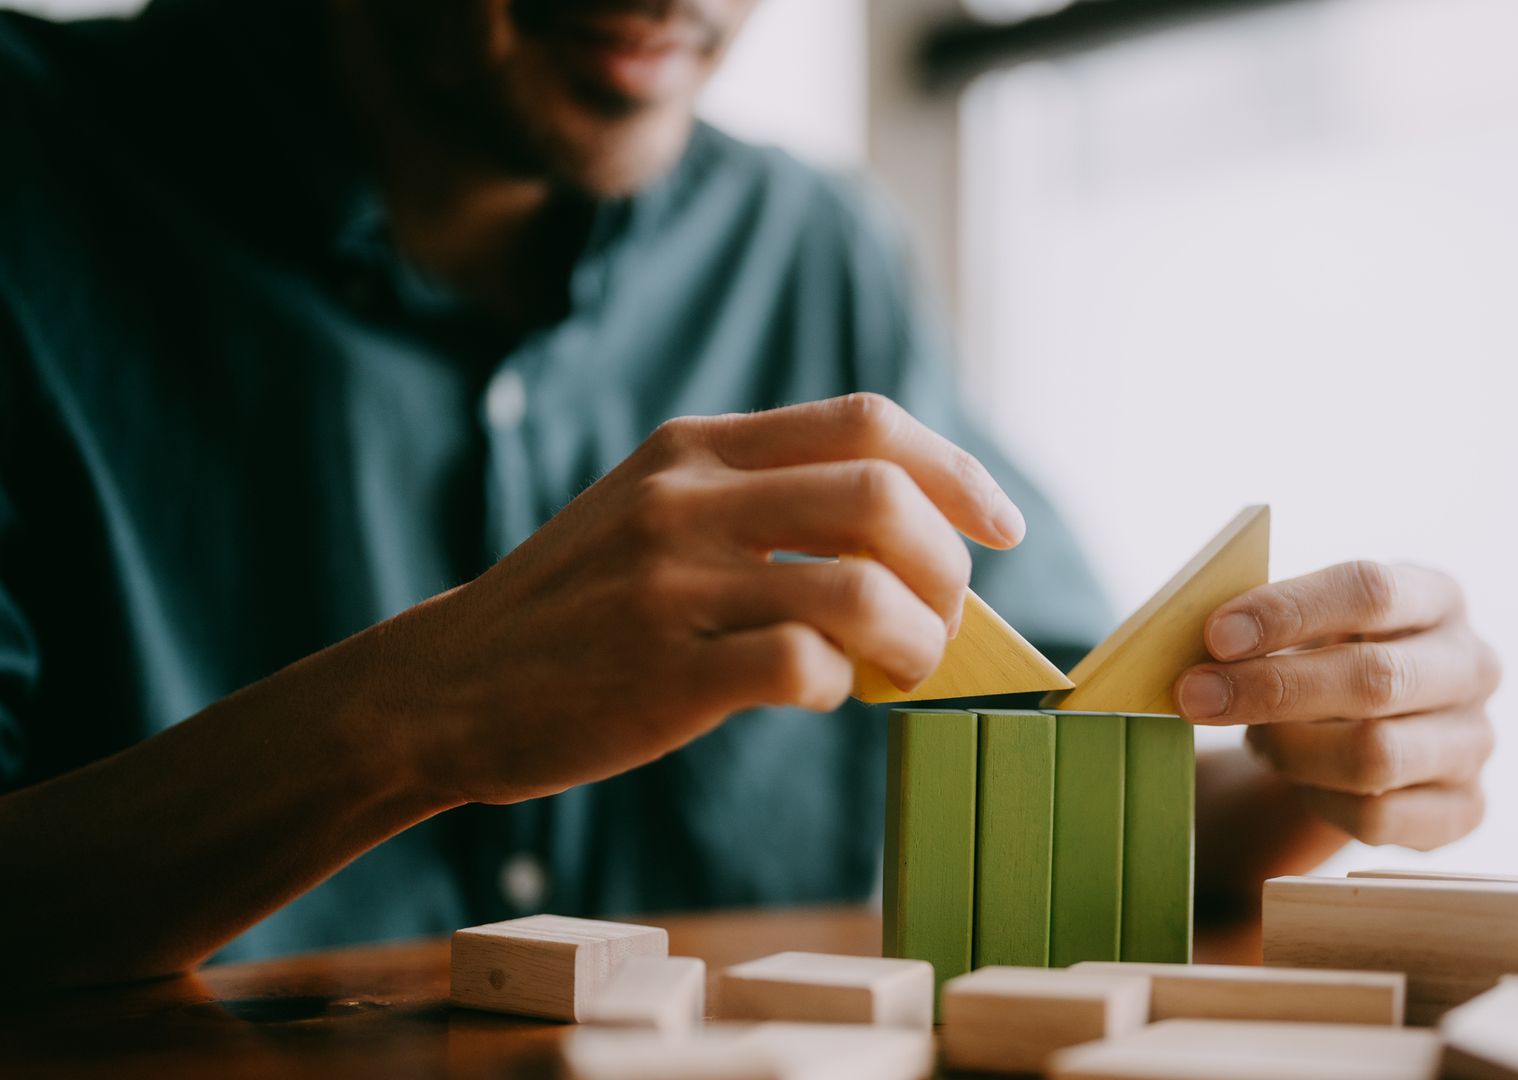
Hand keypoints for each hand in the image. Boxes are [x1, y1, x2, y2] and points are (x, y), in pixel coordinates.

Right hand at [378, 393, 1024, 805]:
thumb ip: (762, 501)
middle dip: (947, 564)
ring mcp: (673, 583)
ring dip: (915, 637)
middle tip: (946, 617)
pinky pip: (805, 666)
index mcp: (697, 447)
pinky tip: (822, 695)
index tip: (1000, 527)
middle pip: (881, 496)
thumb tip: (910, 539)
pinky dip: (843, 685)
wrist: (446, 687)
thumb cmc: (578, 608)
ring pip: (860, 586)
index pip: (868, 424)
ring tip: (906, 667)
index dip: (957, 470)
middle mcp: (688, 498)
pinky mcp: (665, 671)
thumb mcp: (654, 510)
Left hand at [1177, 561, 1499, 850]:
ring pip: (1376, 756)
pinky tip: (1299, 781)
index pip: (1369, 591)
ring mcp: (1475, 741)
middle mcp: (1471, 666)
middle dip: (1273, 689)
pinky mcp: (1465, 809)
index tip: (1217, 635)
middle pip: (1375, 678)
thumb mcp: (1305, 626)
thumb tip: (1199, 650)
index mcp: (1435, 597)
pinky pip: (1378, 818)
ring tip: (1257, 739)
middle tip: (1195, 695)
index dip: (1288, 612)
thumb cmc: (1324, 660)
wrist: (1366, 731)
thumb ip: (1262, 627)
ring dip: (1292, 750)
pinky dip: (1320, 802)